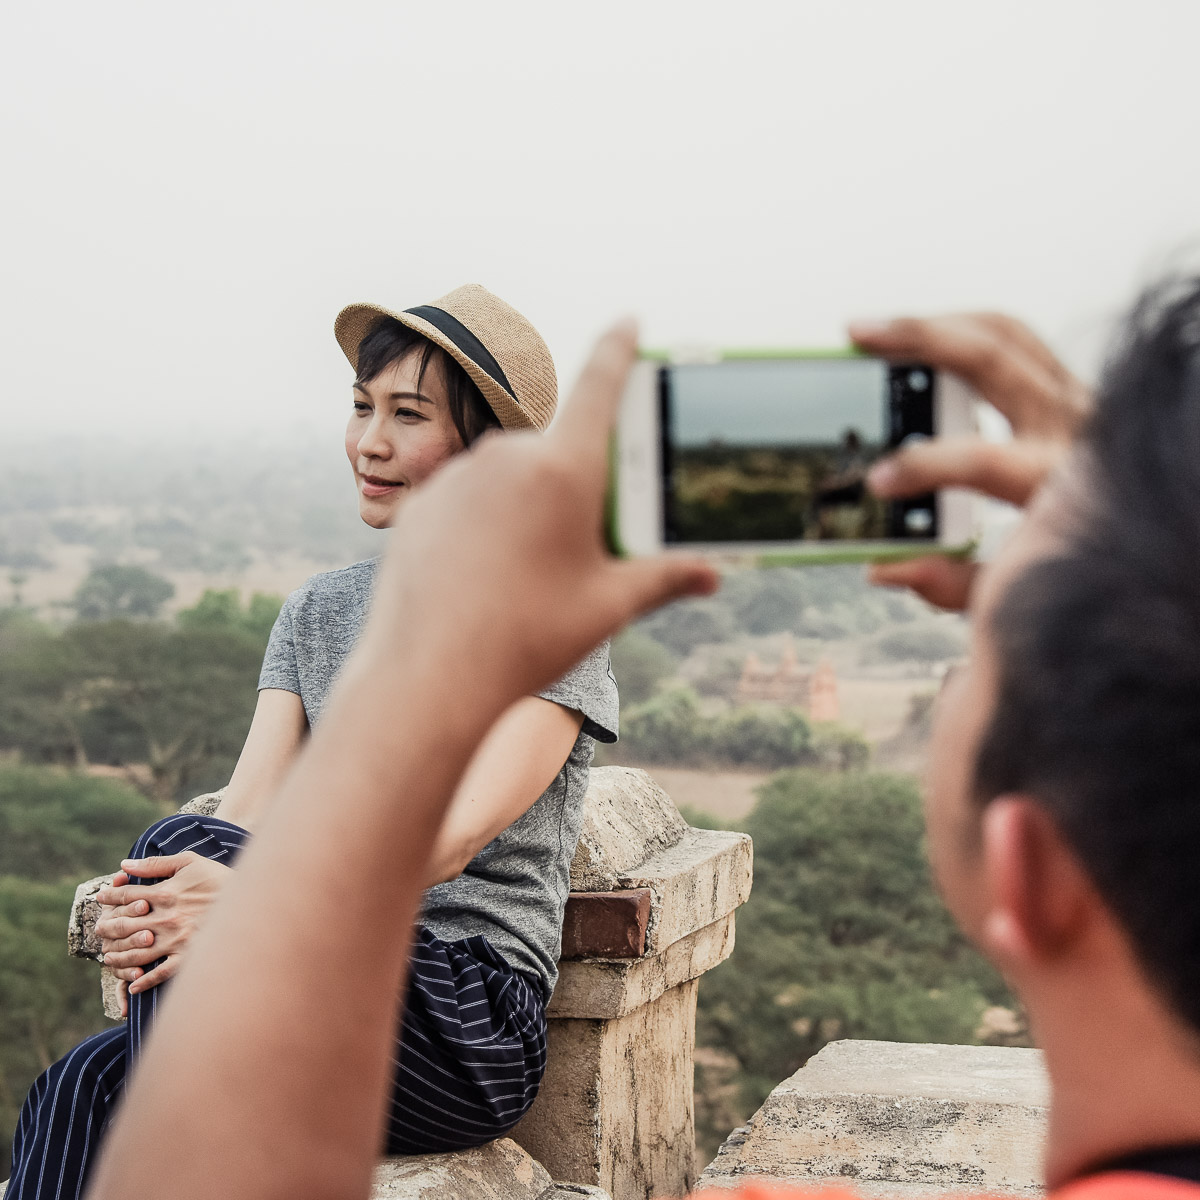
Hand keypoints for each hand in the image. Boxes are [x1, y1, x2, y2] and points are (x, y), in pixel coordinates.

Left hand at [96, 853, 232, 994]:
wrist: (250, 900)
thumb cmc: (219, 878)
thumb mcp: (190, 862)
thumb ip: (156, 864)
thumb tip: (125, 865)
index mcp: (165, 893)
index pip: (126, 896)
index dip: (110, 896)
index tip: (101, 897)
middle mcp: (166, 918)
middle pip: (123, 925)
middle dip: (107, 928)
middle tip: (99, 930)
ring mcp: (176, 939)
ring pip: (135, 952)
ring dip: (117, 956)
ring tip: (109, 956)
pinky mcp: (188, 955)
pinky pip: (160, 973)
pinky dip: (144, 981)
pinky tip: (133, 984)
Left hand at [354, 320, 719, 714]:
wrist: (429, 678)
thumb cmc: (528, 640)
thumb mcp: (607, 607)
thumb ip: (665, 577)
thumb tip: (713, 574)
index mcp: (564, 470)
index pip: (600, 383)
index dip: (620, 348)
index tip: (629, 321)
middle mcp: (507, 457)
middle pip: (558, 447)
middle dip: (575, 480)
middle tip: (578, 541)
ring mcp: (458, 476)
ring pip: (509, 473)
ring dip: (526, 502)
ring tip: (525, 572)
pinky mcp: (423, 502)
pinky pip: (468, 497)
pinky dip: (483, 520)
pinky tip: (484, 572)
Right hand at [850, 313, 1090, 609]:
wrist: (1139, 527)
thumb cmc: (1074, 555)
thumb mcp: (1015, 587)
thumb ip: (951, 583)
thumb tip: (887, 567)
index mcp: (1058, 479)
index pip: (985, 458)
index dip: (925, 467)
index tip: (876, 482)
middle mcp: (1073, 424)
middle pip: (992, 358)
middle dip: (919, 340)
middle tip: (860, 337)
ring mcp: (1072, 396)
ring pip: (1003, 332)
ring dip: (936, 325)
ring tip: (878, 331)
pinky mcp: (1065, 386)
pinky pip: (1012, 339)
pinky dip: (962, 330)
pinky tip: (920, 339)